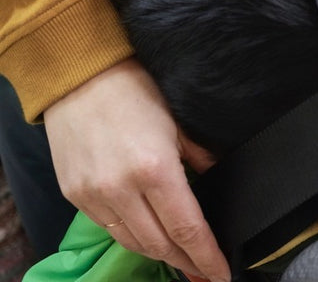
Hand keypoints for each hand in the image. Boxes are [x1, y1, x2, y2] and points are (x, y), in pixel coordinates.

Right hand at [44, 58, 228, 281]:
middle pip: (159, 243)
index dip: (206, 255)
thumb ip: (200, 155)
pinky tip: (148, 237)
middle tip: (205, 270)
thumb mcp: (179, 120)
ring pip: (132, 242)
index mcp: (155, 169)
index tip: (220, 273)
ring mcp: (94, 196)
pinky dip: (132, 237)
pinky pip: (109, 229)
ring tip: (182, 260)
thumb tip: (218, 177)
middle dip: (186, 261)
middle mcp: (121, 190)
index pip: (187, 227)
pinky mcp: (75, 196)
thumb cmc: (137, 89)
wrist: (81, 75)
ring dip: (159, 254)